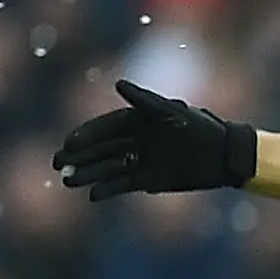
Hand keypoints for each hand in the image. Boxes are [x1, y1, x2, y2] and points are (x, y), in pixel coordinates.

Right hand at [53, 80, 257, 198]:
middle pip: (100, 149)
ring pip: (107, 167)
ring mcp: (139, 160)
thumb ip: (143, 100)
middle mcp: (134, 140)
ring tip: (68, 181)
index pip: (103, 128)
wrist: (222, 154)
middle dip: (78, 155)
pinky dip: (107, 189)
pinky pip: (122, 184)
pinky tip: (92, 195)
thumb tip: (118, 84)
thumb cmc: (198, 126)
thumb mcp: (170, 112)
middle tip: (57, 163)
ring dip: (87, 173)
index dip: (85, 135)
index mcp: (136, 120)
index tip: (68, 143)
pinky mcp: (148, 180)